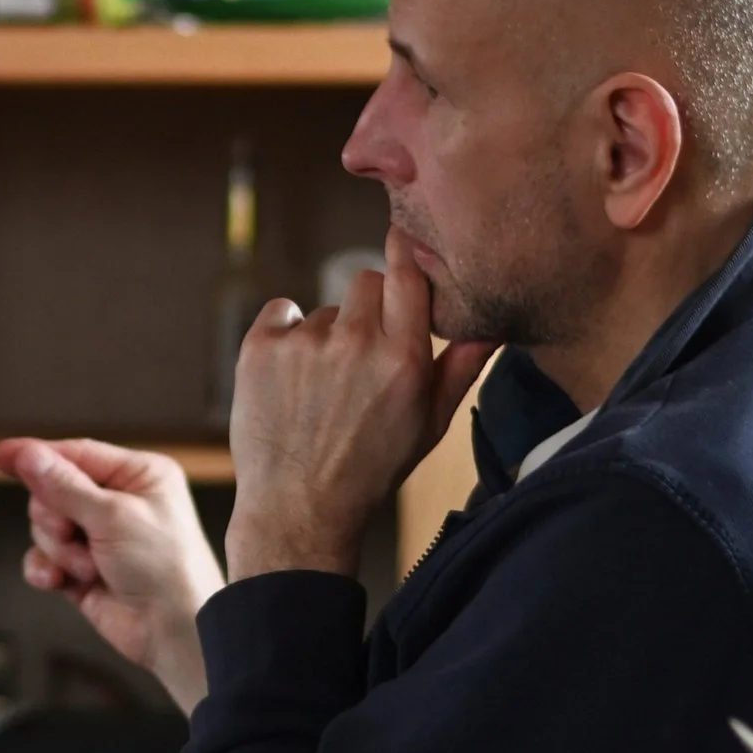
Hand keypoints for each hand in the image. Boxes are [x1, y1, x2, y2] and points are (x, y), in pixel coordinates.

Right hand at [0, 435, 225, 715]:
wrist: (174, 632)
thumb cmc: (166, 569)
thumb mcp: (114, 517)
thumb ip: (64, 485)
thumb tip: (28, 455)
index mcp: (139, 475)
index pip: (76, 454)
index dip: (36, 456)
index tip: (0, 456)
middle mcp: (119, 502)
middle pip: (53, 491)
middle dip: (56, 517)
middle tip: (71, 534)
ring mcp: (100, 537)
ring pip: (46, 527)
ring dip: (59, 550)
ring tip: (88, 567)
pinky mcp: (84, 570)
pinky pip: (45, 558)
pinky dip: (48, 568)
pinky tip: (58, 580)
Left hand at [223, 227, 490, 582]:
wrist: (299, 510)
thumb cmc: (371, 470)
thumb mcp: (429, 425)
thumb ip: (461, 368)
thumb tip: (492, 326)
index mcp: (405, 358)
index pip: (408, 273)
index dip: (406, 254)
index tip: (404, 242)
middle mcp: (356, 343)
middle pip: (367, 280)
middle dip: (369, 307)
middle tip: (362, 353)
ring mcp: (305, 343)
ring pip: (325, 310)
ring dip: (327, 336)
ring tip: (322, 389)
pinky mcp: (260, 347)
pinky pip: (282, 312)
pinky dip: (284, 335)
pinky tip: (290, 378)